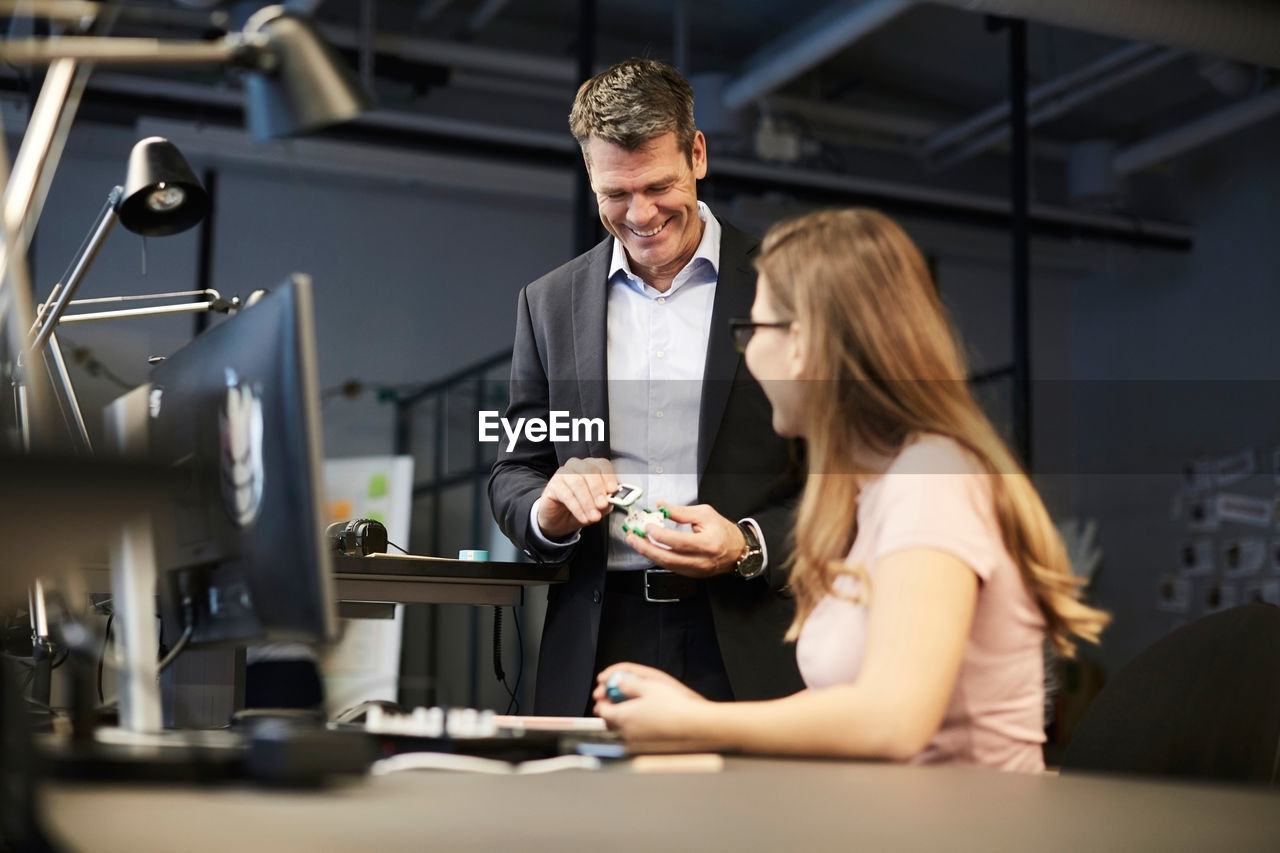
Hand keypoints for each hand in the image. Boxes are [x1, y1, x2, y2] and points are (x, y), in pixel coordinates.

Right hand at [537, 457, 617, 539]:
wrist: (559, 520)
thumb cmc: (581, 508)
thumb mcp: (598, 507)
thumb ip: (607, 501)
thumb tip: (613, 500)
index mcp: (592, 467)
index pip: (603, 465)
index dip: (609, 477)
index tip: (613, 491)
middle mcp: (578, 466)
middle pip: (590, 471)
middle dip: (598, 489)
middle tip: (602, 505)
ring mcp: (564, 473)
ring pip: (578, 482)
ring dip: (588, 502)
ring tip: (594, 516)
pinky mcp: (553, 485)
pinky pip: (566, 494)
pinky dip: (577, 508)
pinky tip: (582, 517)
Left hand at [592, 663, 717, 750]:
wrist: (692, 726)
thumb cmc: (672, 705)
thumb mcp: (648, 686)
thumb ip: (628, 684)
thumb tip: (618, 683)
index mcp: (622, 717)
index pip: (601, 710)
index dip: (602, 700)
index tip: (607, 693)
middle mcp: (626, 732)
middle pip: (609, 722)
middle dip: (611, 711)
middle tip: (618, 701)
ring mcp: (636, 742)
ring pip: (622, 730)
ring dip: (623, 720)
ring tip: (635, 709)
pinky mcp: (647, 748)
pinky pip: (634, 737)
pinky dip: (635, 729)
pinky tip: (648, 720)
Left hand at [623, 502, 746, 577]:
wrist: (739, 551)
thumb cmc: (724, 531)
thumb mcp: (705, 514)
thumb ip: (681, 512)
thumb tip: (661, 507)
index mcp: (707, 544)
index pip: (678, 542)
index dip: (659, 535)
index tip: (648, 526)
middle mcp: (700, 561)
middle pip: (667, 558)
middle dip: (646, 548)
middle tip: (632, 537)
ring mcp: (696, 570)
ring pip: (666, 565)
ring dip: (648, 553)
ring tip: (636, 542)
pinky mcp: (692, 575)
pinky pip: (671, 567)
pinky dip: (658, 558)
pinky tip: (649, 549)